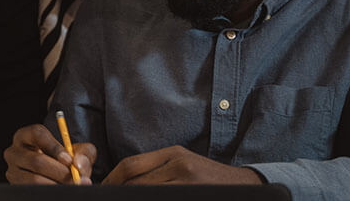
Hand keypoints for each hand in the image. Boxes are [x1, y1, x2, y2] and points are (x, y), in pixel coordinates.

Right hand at [4, 124, 94, 184]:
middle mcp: (14, 152)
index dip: (54, 147)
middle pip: (36, 161)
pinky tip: (61, 191)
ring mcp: (12, 171)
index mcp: (26, 136)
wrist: (56, 177)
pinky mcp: (16, 187)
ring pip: (35, 180)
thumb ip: (84, 154)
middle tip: (76, 180)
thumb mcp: (77, 152)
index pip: (37, 134)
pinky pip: (34, 191)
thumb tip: (78, 165)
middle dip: (60, 172)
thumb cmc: (65, 160)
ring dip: (56, 185)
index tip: (69, 160)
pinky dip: (51, 192)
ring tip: (71, 186)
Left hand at [103, 145, 263, 184]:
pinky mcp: (195, 193)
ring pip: (146, 193)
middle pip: (135, 182)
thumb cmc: (209, 177)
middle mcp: (180, 165)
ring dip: (133, 197)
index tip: (103, 188)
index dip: (112, 179)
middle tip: (109, 197)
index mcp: (174, 154)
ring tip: (124, 200)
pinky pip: (163, 199)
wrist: (246, 186)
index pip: (131, 165)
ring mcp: (188, 182)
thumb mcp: (183, 164)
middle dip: (119, 192)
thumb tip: (124, 181)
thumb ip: (156, 168)